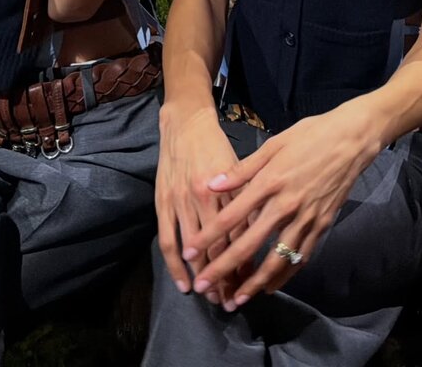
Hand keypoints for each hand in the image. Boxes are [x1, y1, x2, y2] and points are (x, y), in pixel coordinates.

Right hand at [156, 105, 244, 306]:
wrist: (185, 122)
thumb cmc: (217, 145)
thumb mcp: (239, 166)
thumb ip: (247, 195)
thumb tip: (259, 227)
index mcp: (226, 188)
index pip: (238, 233)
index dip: (243, 261)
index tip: (251, 282)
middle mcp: (203, 198)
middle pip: (217, 246)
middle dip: (225, 276)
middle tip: (232, 299)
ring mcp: (180, 202)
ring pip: (193, 249)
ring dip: (202, 275)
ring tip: (212, 296)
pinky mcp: (163, 202)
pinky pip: (168, 240)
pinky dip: (174, 265)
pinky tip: (182, 283)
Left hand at [188, 106, 380, 308]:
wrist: (352, 139)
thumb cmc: (311, 135)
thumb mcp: (274, 144)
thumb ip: (242, 169)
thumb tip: (212, 184)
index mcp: (270, 181)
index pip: (232, 216)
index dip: (209, 237)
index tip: (190, 253)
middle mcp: (286, 204)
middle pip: (249, 245)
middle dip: (224, 269)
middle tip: (204, 287)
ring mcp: (306, 218)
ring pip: (277, 260)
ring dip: (254, 283)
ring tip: (237, 299)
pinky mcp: (322, 224)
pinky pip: (301, 256)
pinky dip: (285, 274)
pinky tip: (271, 285)